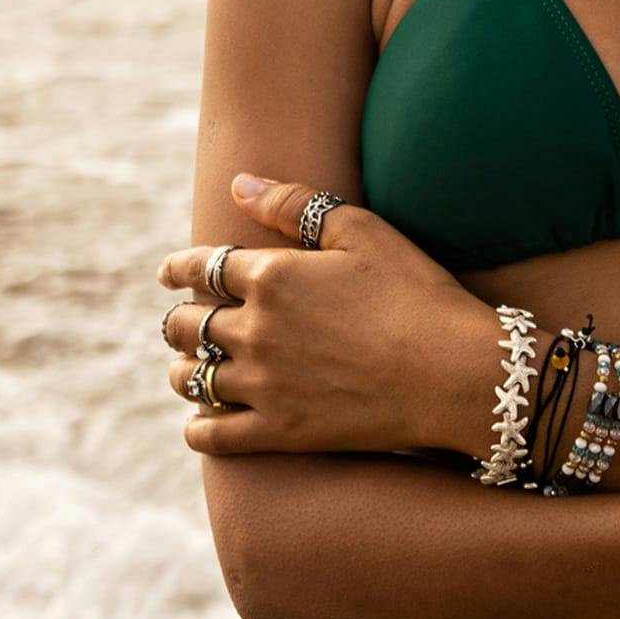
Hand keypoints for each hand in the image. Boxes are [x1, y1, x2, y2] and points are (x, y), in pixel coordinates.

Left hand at [156, 175, 486, 455]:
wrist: (452, 372)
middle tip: (181, 321)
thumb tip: (238, 183)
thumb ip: (294, 203)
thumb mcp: (362, 231)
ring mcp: (263, 385)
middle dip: (179, 319)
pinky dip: (197, 427)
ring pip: (192, 378)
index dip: (178, 268)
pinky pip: (212, 435)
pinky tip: (200, 421)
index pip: (202, 267)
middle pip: (188, 324)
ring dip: (182, 369)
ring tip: (186, 368)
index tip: (167, 273)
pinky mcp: (279, 433)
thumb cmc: (415, 293)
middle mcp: (256, 330)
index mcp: (272, 277)